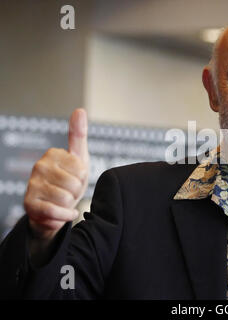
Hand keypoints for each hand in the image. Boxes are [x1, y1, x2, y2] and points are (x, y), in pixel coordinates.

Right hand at [24, 109, 88, 239]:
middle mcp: (39, 166)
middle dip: (77, 192)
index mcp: (53, 154)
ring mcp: (32, 185)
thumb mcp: (78, 158)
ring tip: (64, 200)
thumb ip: (79, 135)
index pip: (82, 169)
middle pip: (75, 184)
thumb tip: (80, 110)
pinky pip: (55, 211)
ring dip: (70, 204)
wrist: (54, 209)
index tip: (76, 178)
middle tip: (70, 192)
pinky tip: (64, 212)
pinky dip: (65, 215)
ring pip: (66, 198)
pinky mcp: (29, 204)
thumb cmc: (69, 181)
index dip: (84, 178)